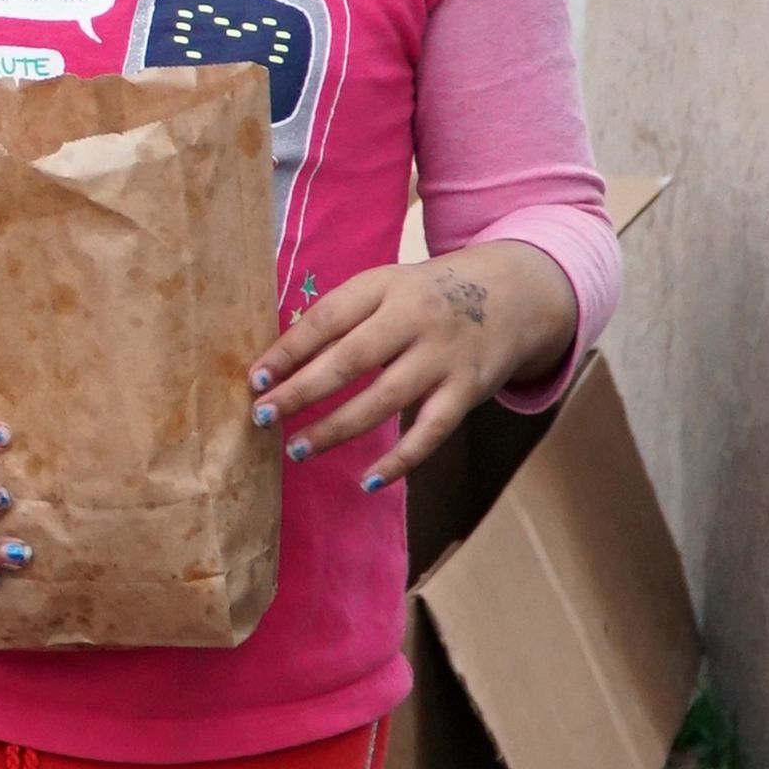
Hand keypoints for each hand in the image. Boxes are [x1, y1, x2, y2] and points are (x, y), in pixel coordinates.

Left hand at [250, 245, 577, 489]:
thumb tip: (282, 361)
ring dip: (338, 428)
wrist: (513, 294)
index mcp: (383, 287)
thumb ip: (343, 317)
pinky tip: (367, 481)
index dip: (288, 351)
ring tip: (297, 449)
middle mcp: (414, 319)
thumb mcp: (385, 288)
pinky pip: (431, 432)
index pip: (326, 320)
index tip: (254, 379)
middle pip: (350, 360)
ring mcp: (444, 357)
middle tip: (262, 417)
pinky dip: (400, 461)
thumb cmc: (425, 296)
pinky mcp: (469, 391)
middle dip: (302, 391)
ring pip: (385, 399)